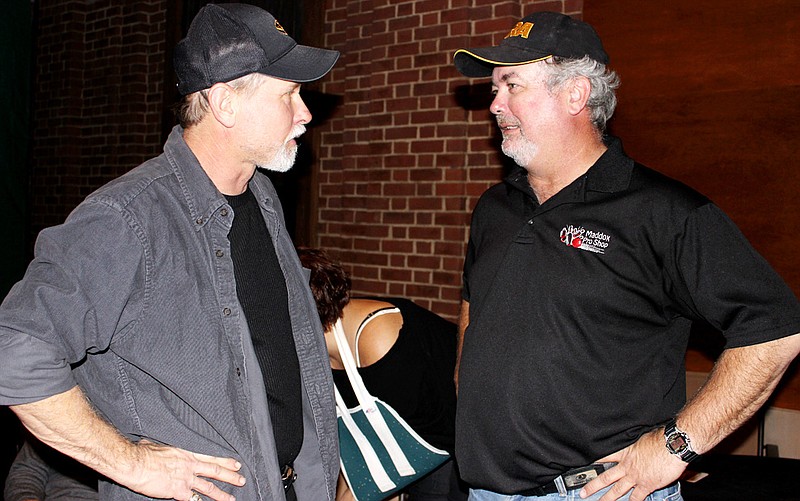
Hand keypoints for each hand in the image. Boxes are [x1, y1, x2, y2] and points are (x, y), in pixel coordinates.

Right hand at [122, 440, 245, 500]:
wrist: (136, 463)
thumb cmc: (144, 453)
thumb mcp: (159, 445)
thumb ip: (166, 450)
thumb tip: (158, 447)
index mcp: (187, 454)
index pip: (211, 458)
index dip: (225, 461)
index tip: (236, 464)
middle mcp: (190, 466)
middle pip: (215, 471)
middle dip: (230, 477)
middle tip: (241, 480)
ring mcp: (185, 479)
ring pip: (208, 488)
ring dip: (222, 494)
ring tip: (232, 498)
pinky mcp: (178, 491)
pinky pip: (193, 500)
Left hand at [580, 429, 685, 500]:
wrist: (672, 445)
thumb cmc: (660, 438)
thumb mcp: (642, 437)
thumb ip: (637, 444)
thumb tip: (638, 444)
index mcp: (625, 452)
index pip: (605, 457)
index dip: (595, 461)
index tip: (585, 465)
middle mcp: (627, 466)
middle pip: (606, 478)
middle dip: (593, 486)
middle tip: (583, 493)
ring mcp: (635, 477)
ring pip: (617, 490)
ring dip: (606, 498)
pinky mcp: (646, 485)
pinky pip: (636, 498)